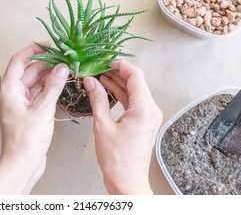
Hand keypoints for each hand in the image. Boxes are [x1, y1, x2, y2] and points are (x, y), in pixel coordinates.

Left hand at [0, 43, 68, 193]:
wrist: (22, 163)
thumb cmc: (27, 139)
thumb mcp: (42, 109)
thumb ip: (53, 86)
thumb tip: (62, 68)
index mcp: (9, 88)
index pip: (19, 60)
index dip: (33, 49)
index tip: (50, 45)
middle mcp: (13, 92)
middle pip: (30, 70)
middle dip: (47, 63)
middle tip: (65, 58)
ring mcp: (21, 102)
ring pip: (36, 82)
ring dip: (50, 76)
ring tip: (67, 68)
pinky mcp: (29, 111)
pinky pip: (39, 93)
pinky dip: (49, 88)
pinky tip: (62, 83)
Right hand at [84, 61, 162, 194]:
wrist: (127, 181)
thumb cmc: (116, 159)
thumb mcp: (103, 125)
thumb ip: (98, 100)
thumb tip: (91, 82)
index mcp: (144, 109)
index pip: (135, 76)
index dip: (120, 65)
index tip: (106, 61)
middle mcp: (151, 110)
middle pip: (136, 82)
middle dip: (117, 73)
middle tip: (100, 68)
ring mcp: (149, 116)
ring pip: (134, 91)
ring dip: (118, 83)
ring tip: (100, 77)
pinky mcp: (144, 121)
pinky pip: (134, 102)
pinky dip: (122, 94)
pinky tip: (108, 90)